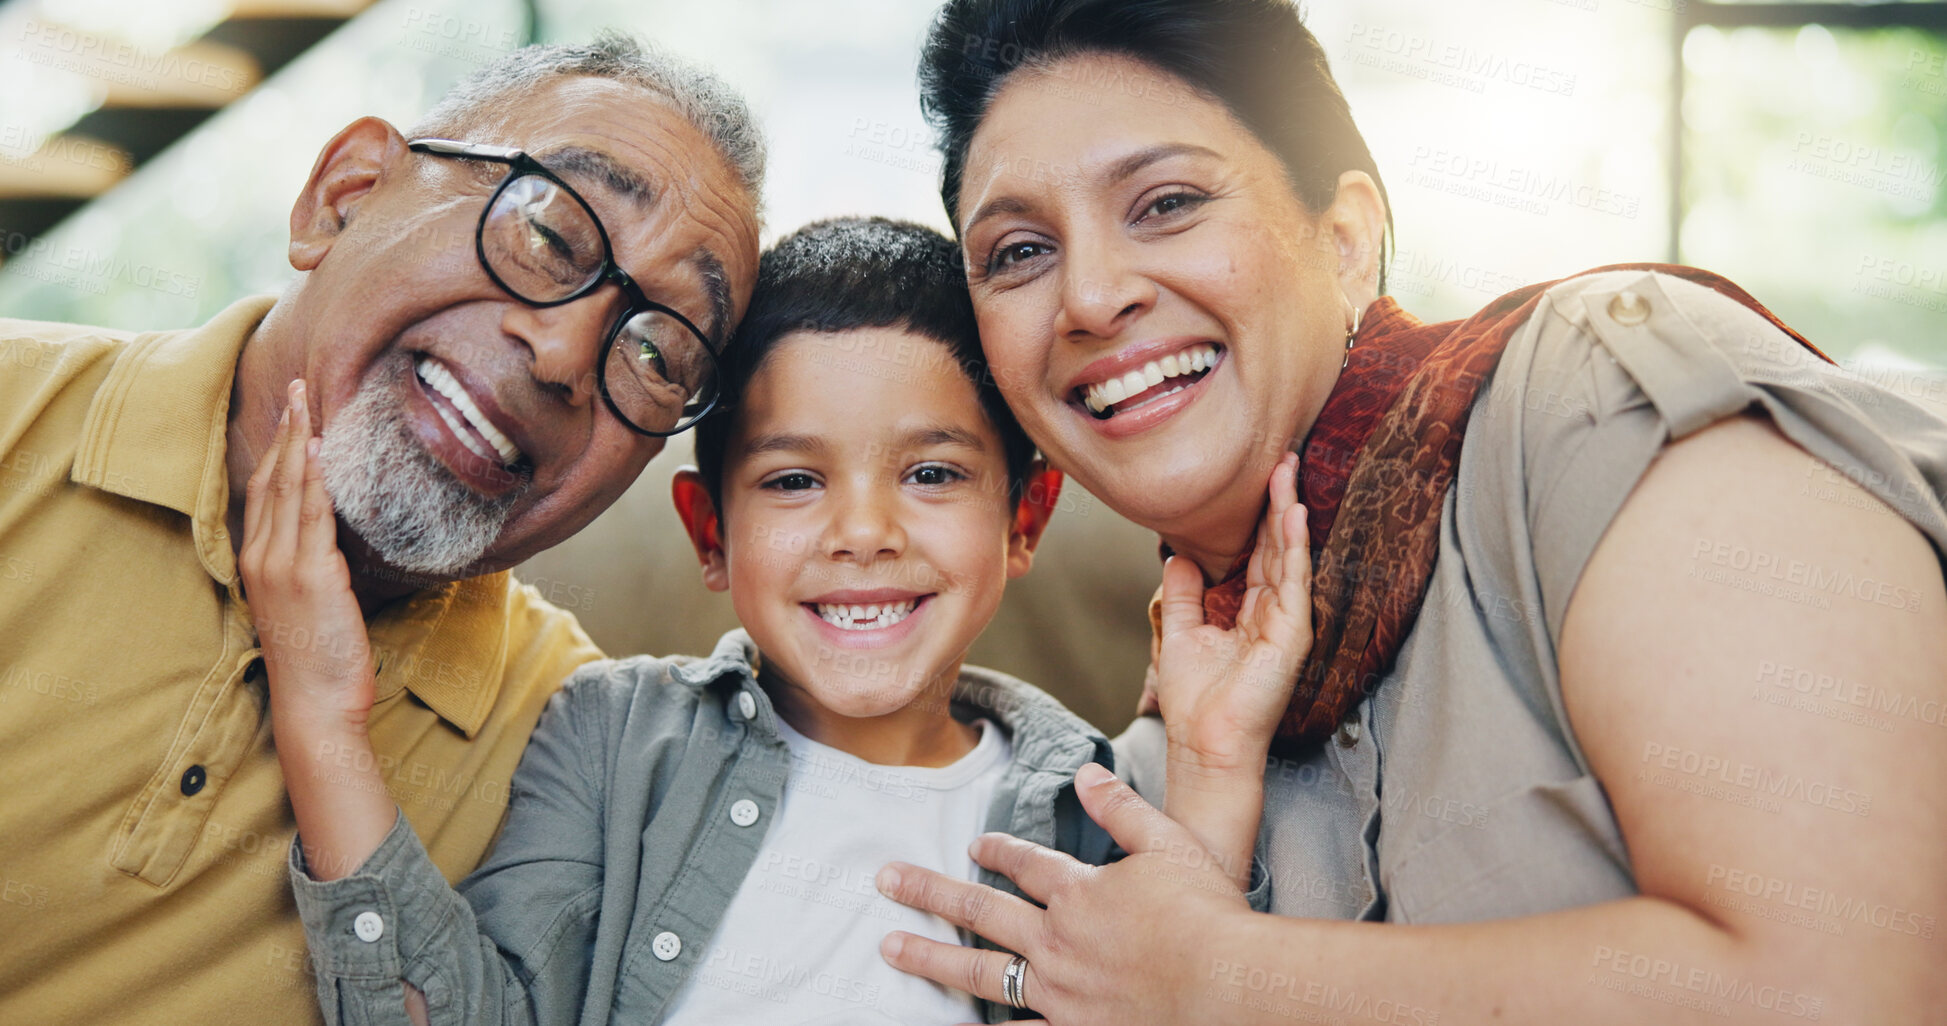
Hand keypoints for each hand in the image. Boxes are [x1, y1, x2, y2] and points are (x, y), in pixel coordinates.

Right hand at [239, 379, 373, 726]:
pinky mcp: (311, 576)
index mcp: (257, 564)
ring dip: (298, 440)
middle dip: (284, 430)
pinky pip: (312, 515)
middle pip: (271, 480)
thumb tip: (335, 538)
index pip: (263, 493)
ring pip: (289, 488)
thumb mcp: (308, 605)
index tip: (288, 414)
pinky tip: (320, 447)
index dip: (274, 449)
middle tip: (297, 388)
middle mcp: (262, 559)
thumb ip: (313, 566)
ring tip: (308, 401)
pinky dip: (314, 478)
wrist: (314, 707)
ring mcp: (282, 566)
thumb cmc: (318, 662)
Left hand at [878, 764, 1250, 1025]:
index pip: (1027, 864)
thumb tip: (1084, 773)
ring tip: (890, 948)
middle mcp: (1058, 941)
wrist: (1227, 988)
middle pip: (981, 909)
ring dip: (931, 956)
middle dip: (929, 891)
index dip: (998, 850)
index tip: (974, 844)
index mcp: (1080, 892)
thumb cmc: (1209, 917)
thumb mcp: (1169, 844)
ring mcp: (1060, 991)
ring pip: (981, 970)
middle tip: (887, 880)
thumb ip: (1122, 810)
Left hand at [1155, 452, 1310, 776]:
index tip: (1259, 476)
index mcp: (1249, 611)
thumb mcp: (1180, 631)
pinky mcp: (1292, 635)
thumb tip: (1178, 555)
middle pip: (1277, 546)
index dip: (1258, 516)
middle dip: (1280, 502)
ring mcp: (1285, 623)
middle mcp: (1272, 613)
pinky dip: (1296, 547)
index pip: (1257, 552)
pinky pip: (1295, 582)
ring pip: (1289, 556)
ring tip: (1289, 472)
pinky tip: (1294, 516)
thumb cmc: (1196, 700)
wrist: (1203, 741)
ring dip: (1290, 513)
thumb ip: (1184, 593)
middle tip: (1283, 457)